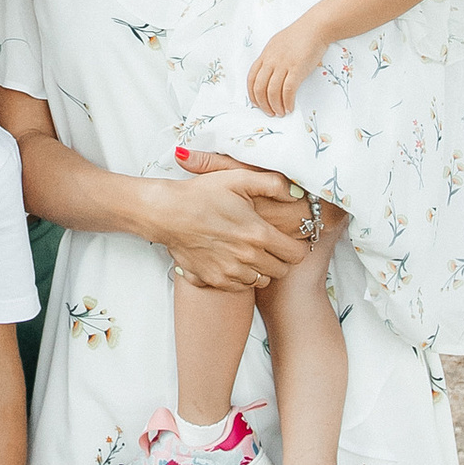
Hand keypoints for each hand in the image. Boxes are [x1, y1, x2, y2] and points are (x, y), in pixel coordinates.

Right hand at [152, 160, 311, 291]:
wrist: (166, 213)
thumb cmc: (201, 193)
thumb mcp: (238, 178)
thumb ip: (273, 184)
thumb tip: (297, 194)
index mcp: (258, 235)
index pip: (296, 255)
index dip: (296, 246)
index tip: (288, 239)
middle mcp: (247, 258)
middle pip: (281, 271)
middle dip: (280, 258)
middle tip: (268, 244)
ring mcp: (229, 273)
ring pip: (261, 281)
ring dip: (260, 268)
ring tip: (249, 251)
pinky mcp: (214, 281)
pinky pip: (239, 286)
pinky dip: (240, 276)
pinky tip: (231, 258)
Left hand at [245, 14, 324, 116]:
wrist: (315, 27)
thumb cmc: (299, 35)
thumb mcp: (278, 44)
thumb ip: (272, 58)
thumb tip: (270, 74)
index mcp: (265, 55)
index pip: (251, 78)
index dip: (252, 94)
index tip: (257, 104)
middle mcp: (271, 60)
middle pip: (260, 88)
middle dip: (263, 104)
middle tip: (269, 112)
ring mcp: (283, 64)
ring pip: (272, 91)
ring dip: (275, 106)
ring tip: (280, 113)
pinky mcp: (297, 69)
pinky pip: (288, 90)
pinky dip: (287, 102)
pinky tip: (290, 108)